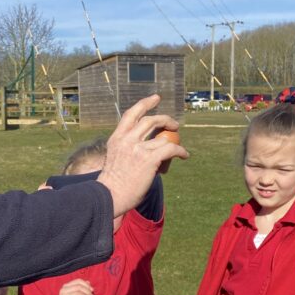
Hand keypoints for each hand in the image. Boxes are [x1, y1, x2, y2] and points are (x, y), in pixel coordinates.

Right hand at [98, 96, 187, 217]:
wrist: (110, 196)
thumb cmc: (112, 183)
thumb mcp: (115, 158)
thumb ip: (127, 148)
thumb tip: (146, 145)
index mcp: (116, 138)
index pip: (132, 114)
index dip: (145, 103)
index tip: (156, 98)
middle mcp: (127, 140)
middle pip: (151, 120)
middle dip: (165, 119)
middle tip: (174, 124)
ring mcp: (138, 149)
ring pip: (163, 138)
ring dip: (173, 141)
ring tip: (179, 148)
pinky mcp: (149, 160)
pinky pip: (171, 149)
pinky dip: (180, 151)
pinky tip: (184, 155)